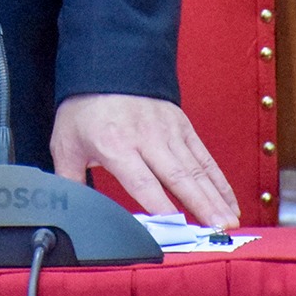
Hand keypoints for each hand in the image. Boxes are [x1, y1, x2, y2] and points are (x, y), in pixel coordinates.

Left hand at [50, 93, 239, 229]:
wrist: (105, 64)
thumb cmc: (84, 108)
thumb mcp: (66, 143)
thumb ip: (70, 180)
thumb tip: (67, 210)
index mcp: (115, 145)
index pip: (142, 182)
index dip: (160, 207)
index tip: (176, 229)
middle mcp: (146, 138)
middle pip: (178, 178)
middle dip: (200, 206)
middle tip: (217, 231)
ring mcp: (168, 131)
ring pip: (196, 170)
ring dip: (215, 198)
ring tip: (229, 223)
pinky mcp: (182, 125)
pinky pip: (204, 157)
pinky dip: (219, 180)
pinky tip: (230, 201)